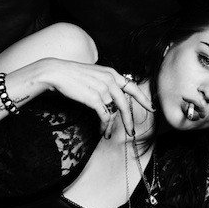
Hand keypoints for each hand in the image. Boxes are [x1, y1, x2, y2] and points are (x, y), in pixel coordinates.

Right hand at [38, 58, 154, 136]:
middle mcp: (110, 80)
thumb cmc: (73, 74)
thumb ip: (105, 82)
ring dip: (110, 126)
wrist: (58, 73)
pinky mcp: (95, 98)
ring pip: (113, 112)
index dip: (142, 99)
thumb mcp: (94, 74)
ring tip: (108, 134)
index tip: (151, 107)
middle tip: (131, 131)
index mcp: (111, 73)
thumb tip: (111, 97)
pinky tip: (102, 130)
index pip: (132, 87)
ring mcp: (103, 89)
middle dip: (129, 120)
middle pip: (125, 104)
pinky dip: (103, 125)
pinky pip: (104, 115)